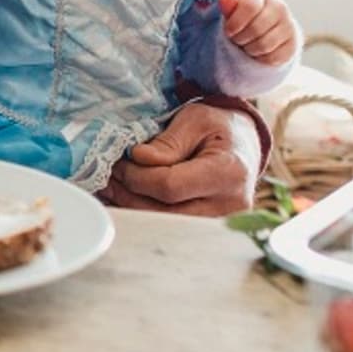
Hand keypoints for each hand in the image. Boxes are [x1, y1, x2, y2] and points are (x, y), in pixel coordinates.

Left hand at [103, 99, 261, 215]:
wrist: (244, 147)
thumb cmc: (218, 128)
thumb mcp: (195, 119)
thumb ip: (168, 142)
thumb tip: (138, 159)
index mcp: (229, 173)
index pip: (170, 186)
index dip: (138, 176)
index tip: (121, 160)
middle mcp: (230, 206)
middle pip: (164, 211)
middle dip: (129, 192)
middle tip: (108, 175)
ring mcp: (221, 224)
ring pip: (163, 224)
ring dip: (131, 206)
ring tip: (112, 186)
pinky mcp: (209, 232)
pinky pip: (169, 227)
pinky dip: (143, 212)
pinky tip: (126, 197)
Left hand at [217, 0, 298, 65]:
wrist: (268, 30)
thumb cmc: (247, 19)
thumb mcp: (235, 12)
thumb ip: (229, 7)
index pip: (250, 6)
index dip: (236, 22)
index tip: (229, 31)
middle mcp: (280, 8)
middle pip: (256, 29)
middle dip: (241, 38)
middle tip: (238, 39)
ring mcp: (289, 26)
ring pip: (264, 45)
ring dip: (250, 49)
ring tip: (247, 44)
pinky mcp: (293, 44)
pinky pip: (272, 57)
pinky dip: (261, 58)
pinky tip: (258, 51)